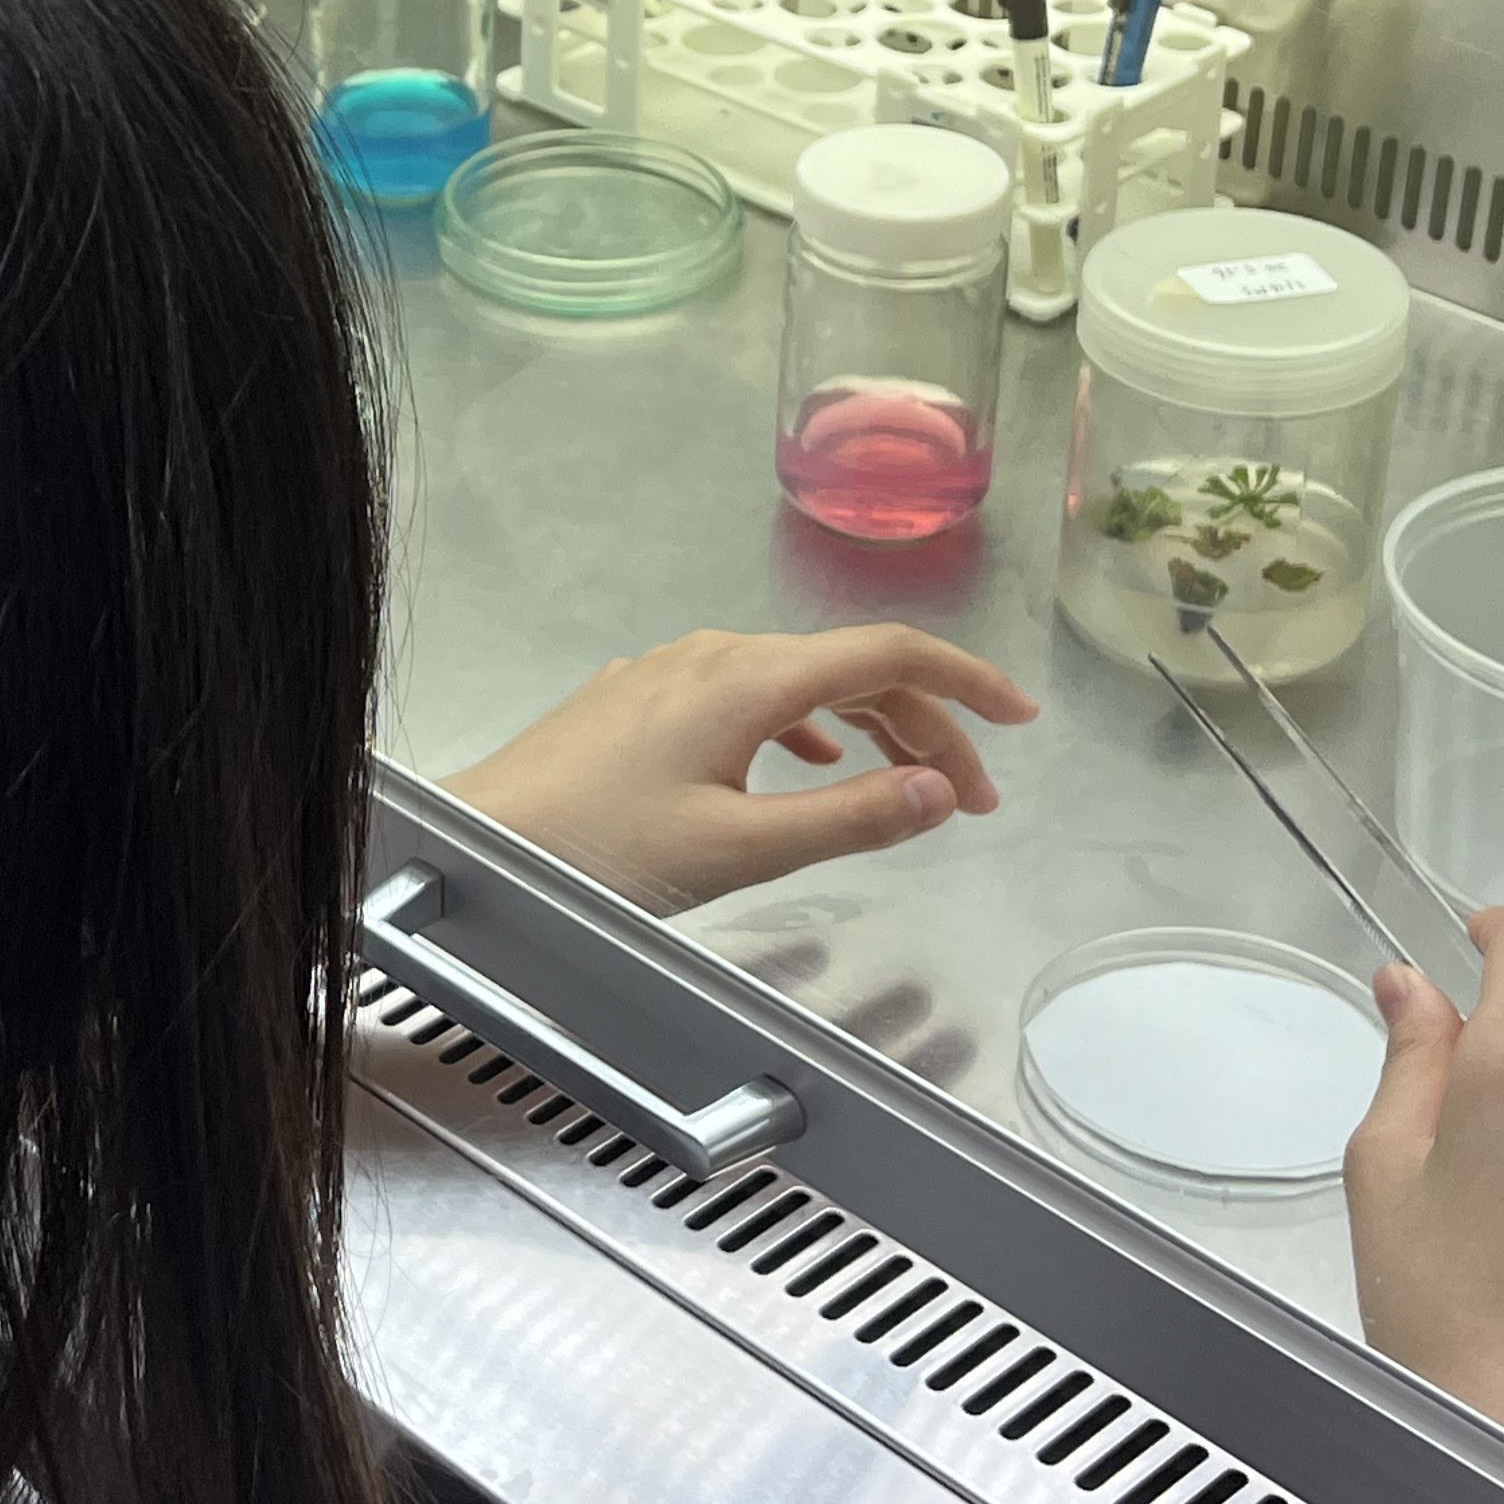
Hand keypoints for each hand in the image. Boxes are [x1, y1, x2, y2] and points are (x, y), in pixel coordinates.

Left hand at [446, 626, 1033, 911]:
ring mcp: (672, 671)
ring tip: (909, 786)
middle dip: (927, 724)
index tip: (1022, 718)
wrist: (481, 842)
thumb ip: (848, 819)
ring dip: (867, 727)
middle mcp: (714, 655)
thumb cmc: (596, 851)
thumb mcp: (739, 850)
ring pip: (800, 680)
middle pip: (851, 667)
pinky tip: (811, 761)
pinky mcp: (641, 699)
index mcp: (750, 679)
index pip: (888, 652)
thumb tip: (939, 790)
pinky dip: (806, 724)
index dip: (966, 683)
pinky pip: (751, 694)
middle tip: (974, 798)